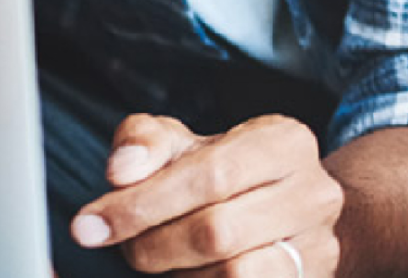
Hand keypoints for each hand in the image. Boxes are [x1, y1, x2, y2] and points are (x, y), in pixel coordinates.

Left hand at [70, 112, 344, 275]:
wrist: (290, 211)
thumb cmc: (226, 173)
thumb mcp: (185, 144)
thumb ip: (145, 144)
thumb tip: (121, 171)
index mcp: (285, 142)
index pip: (211, 175)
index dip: (143, 203)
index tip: (89, 224)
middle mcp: (313, 193)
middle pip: (217, 231)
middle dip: (153, 245)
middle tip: (125, 247)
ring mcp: (318, 246)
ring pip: (232, 273)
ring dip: (178, 272)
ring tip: (163, 259)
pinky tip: (188, 274)